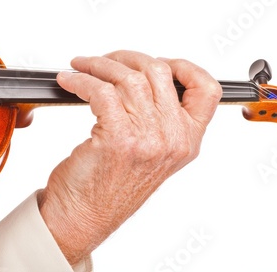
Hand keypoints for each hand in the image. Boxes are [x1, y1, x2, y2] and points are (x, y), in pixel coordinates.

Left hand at [39, 50, 220, 263]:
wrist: (84, 218)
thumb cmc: (110, 188)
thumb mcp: (152, 155)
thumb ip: (159, 120)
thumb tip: (140, 77)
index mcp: (187, 141)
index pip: (207, 91)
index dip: (184, 67)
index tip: (158, 62)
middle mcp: (173, 139)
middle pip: (159, 72)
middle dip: (125, 58)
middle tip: (102, 61)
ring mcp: (149, 139)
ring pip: (128, 78)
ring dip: (98, 65)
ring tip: (81, 68)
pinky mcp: (119, 138)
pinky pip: (100, 91)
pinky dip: (80, 80)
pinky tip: (70, 82)